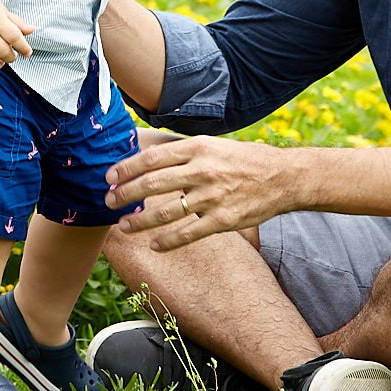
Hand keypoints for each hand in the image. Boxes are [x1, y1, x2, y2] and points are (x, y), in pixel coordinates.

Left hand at [105, 135, 295, 251]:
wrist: (283, 177)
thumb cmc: (244, 159)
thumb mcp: (214, 145)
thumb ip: (184, 153)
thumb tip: (149, 158)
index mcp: (198, 148)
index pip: (152, 158)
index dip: (126, 168)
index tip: (109, 177)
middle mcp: (202, 171)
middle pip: (153, 183)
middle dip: (125, 194)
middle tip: (108, 201)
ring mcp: (212, 196)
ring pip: (166, 212)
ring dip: (140, 221)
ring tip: (124, 225)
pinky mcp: (223, 220)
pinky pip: (188, 233)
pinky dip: (167, 241)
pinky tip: (154, 244)